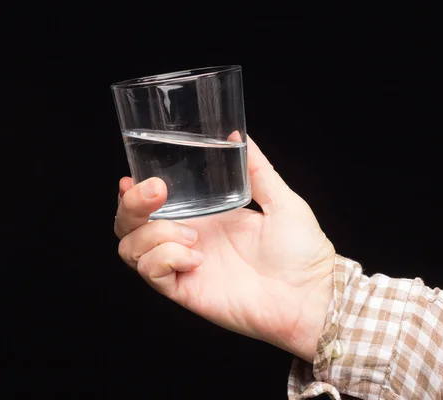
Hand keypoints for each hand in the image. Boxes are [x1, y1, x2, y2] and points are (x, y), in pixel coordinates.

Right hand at [114, 135, 334, 361]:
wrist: (312, 293)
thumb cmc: (302, 251)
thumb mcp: (281, 200)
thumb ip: (257, 169)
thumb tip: (239, 137)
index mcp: (206, 218)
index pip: (153, 206)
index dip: (133, 194)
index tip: (130, 177)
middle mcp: (189, 241)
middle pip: (131, 226)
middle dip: (130, 206)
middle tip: (156, 193)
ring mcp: (185, 266)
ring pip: (132, 249)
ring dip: (154, 233)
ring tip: (193, 235)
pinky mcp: (187, 291)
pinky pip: (152, 272)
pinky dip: (166, 258)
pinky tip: (196, 257)